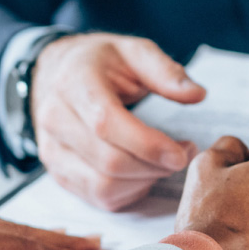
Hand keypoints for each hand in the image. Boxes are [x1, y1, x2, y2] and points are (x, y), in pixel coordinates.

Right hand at [31, 33, 205, 209]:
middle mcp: (55, 118)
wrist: (56, 73)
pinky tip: (143, 171)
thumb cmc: (99, 63)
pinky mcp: (58, 172)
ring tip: (163, 162)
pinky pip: (99, 197)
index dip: (148, 144)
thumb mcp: (133, 52)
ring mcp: (52, 149)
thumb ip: (165, 72)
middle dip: (155, 166)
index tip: (182, 151)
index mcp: (74, 83)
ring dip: (145, 181)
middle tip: (183, 154)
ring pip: (103, 186)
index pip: (106, 123)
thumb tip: (197, 94)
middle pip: (109, 162)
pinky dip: (130, 191)